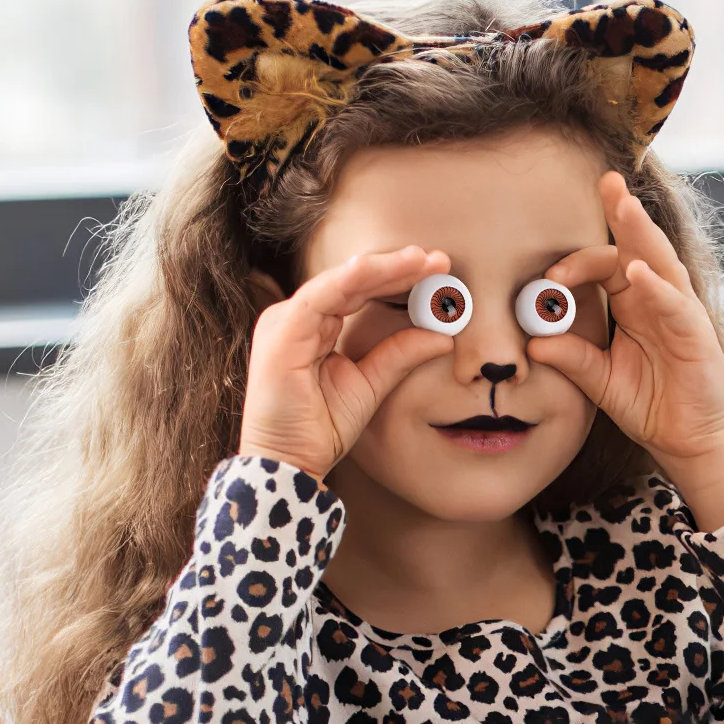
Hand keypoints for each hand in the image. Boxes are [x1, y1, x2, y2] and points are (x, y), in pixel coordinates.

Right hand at [238, 247, 454, 480]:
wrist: (290, 463)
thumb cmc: (320, 429)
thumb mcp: (371, 385)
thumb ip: (400, 356)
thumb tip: (443, 336)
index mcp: (313, 326)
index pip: (359, 290)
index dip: (398, 277)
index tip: (439, 271)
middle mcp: (295, 318)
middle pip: (351, 281)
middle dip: (396, 267)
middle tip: (439, 259)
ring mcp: (284, 323)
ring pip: (338, 282)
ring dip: (381, 268)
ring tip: (420, 261)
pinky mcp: (280, 336)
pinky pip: (317, 300)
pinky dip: (347, 281)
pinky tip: (375, 268)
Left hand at [528, 171, 723, 529]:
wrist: (687, 441)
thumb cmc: (650, 405)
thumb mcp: (600, 381)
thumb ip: (572, 359)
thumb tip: (533, 344)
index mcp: (633, 304)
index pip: (606, 266)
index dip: (576, 265)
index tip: (547, 276)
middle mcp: (657, 299)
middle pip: (638, 246)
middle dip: (623, 212)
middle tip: (606, 180)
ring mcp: (680, 312)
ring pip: (660, 263)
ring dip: (641, 233)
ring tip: (624, 205)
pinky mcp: (696, 333)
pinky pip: (675, 305)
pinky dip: (657, 288)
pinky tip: (638, 273)